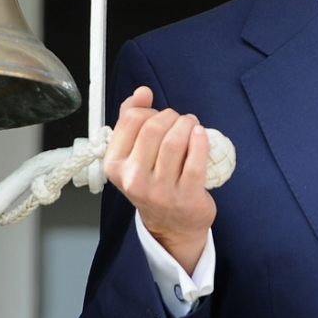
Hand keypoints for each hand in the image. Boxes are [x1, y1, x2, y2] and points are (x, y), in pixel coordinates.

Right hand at [103, 86, 215, 274]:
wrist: (171, 225)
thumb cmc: (152, 182)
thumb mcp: (133, 154)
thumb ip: (132, 119)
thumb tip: (142, 92)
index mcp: (115, 165)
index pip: (130, 120)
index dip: (149, 110)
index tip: (159, 117)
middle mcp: (133, 179)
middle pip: (153, 128)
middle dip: (171, 116)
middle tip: (180, 121)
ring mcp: (159, 190)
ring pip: (174, 142)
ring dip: (187, 124)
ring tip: (192, 126)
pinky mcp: (185, 196)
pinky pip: (195, 161)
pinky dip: (201, 142)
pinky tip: (202, 135)